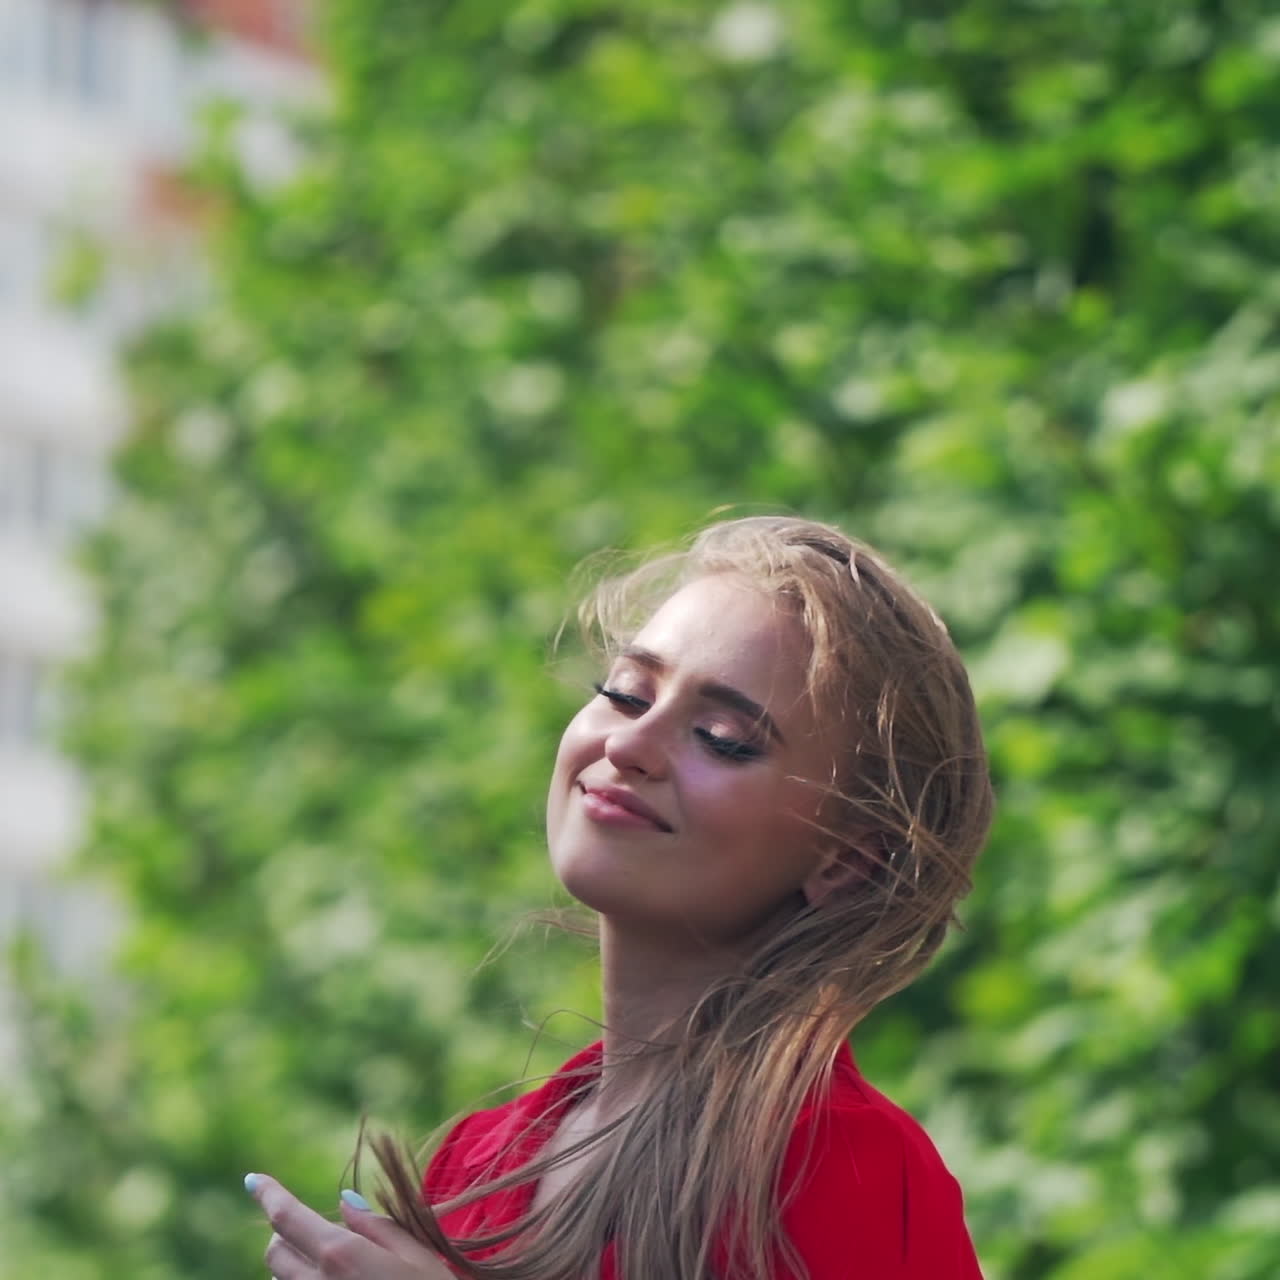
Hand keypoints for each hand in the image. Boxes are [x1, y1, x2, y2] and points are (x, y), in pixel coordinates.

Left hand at [245, 1172, 455, 1278]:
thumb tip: (345, 1202)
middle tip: (318, 1229)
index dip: (268, 1194)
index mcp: (340, 1255)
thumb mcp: (415, 1254)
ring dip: (294, 1265)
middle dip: (287, 1232)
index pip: (288, 1217)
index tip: (253, 1180)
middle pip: (275, 1251)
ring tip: (332, 1267)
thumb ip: (376, 1225)